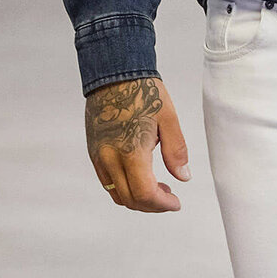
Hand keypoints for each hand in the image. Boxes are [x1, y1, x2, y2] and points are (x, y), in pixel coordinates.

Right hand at [85, 76, 190, 210]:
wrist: (114, 72)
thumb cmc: (143, 91)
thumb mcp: (168, 118)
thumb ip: (176, 150)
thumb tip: (183, 176)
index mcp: (131, 151)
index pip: (144, 194)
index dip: (162, 205)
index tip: (175, 202)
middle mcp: (110, 158)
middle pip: (129, 199)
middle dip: (151, 205)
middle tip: (169, 196)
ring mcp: (99, 156)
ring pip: (116, 193)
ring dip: (136, 198)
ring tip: (156, 187)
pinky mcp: (93, 151)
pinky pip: (106, 181)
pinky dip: (123, 187)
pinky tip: (138, 175)